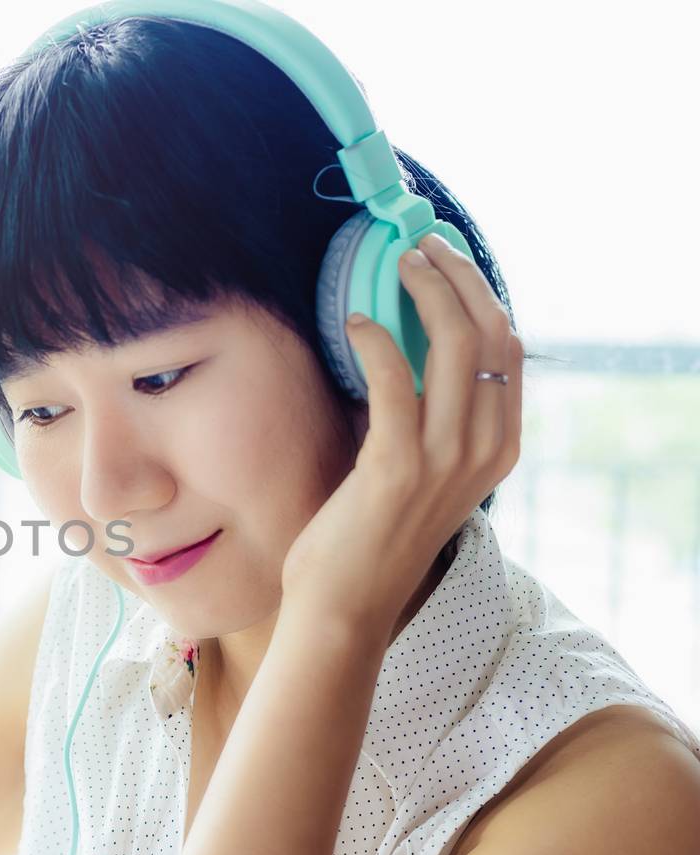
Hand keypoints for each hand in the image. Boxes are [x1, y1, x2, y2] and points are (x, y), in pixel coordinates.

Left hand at [280, 230, 522, 634]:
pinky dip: (376, 341)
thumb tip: (406, 349)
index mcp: (500, 447)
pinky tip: (356, 323)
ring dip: (425, 293)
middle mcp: (484, 449)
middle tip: (420, 247)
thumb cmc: (371, 537)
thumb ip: (430, 419)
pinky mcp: (396, 466)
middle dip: (458, 278)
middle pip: (491, 334)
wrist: (346, 605)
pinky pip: (393, 381)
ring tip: (396, 267)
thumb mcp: (424, 472)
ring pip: (455, 346)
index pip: (509, 350)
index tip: (447, 261)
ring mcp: (445, 459)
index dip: (481, 294)